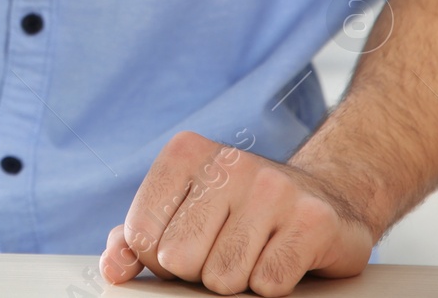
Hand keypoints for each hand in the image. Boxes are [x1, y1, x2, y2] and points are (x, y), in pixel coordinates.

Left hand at [99, 131, 373, 296]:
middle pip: (179, 259)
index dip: (160, 258)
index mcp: (186, 154)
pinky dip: (271, 283)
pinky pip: (268, 283)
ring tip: (254, 250)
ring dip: (237, 279)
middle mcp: (229, 163)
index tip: (185, 243)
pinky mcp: (314, 221)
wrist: (325, 195)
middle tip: (224, 248)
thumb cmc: (237, 209)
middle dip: (198, 269)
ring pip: (223, 278)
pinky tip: (281, 256)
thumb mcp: (181, 210)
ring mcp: (274, 188)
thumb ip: (135, 237)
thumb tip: (113, 270)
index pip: (142, 236)